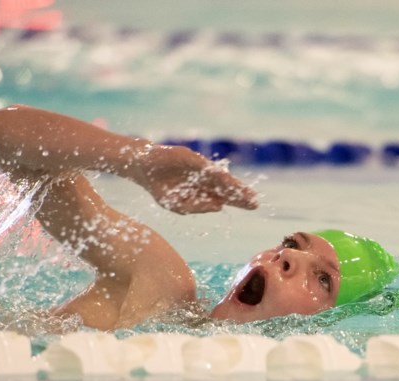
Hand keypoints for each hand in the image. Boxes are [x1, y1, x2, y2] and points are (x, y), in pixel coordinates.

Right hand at [137, 145, 258, 214]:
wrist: (143, 166)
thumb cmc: (160, 186)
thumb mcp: (177, 204)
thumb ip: (198, 206)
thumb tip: (220, 206)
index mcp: (203, 188)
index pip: (225, 194)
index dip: (238, 199)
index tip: (253, 205)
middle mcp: (204, 176)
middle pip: (226, 186)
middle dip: (240, 194)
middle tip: (256, 202)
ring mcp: (197, 166)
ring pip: (217, 177)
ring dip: (231, 185)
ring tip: (246, 193)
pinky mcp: (187, 156)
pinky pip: (202, 167)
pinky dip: (213, 174)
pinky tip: (224, 180)